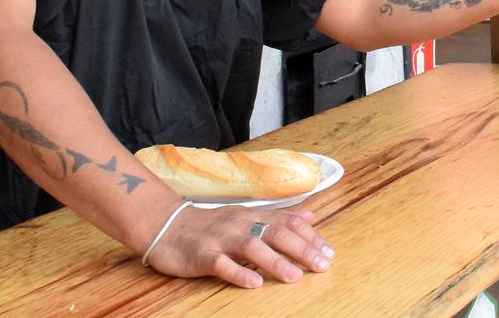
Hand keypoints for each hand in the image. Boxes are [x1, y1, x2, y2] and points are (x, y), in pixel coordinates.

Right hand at [147, 204, 332, 287]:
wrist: (168, 227)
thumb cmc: (213, 225)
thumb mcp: (248, 216)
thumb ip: (280, 216)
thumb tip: (311, 215)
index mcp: (254, 215)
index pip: (288, 223)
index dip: (310, 236)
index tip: (329, 252)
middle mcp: (241, 224)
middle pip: (276, 233)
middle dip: (301, 249)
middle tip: (322, 265)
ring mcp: (221, 239)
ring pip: (252, 247)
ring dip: (275, 262)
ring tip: (295, 277)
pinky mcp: (202, 255)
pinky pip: (222, 264)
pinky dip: (239, 273)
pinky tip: (254, 284)